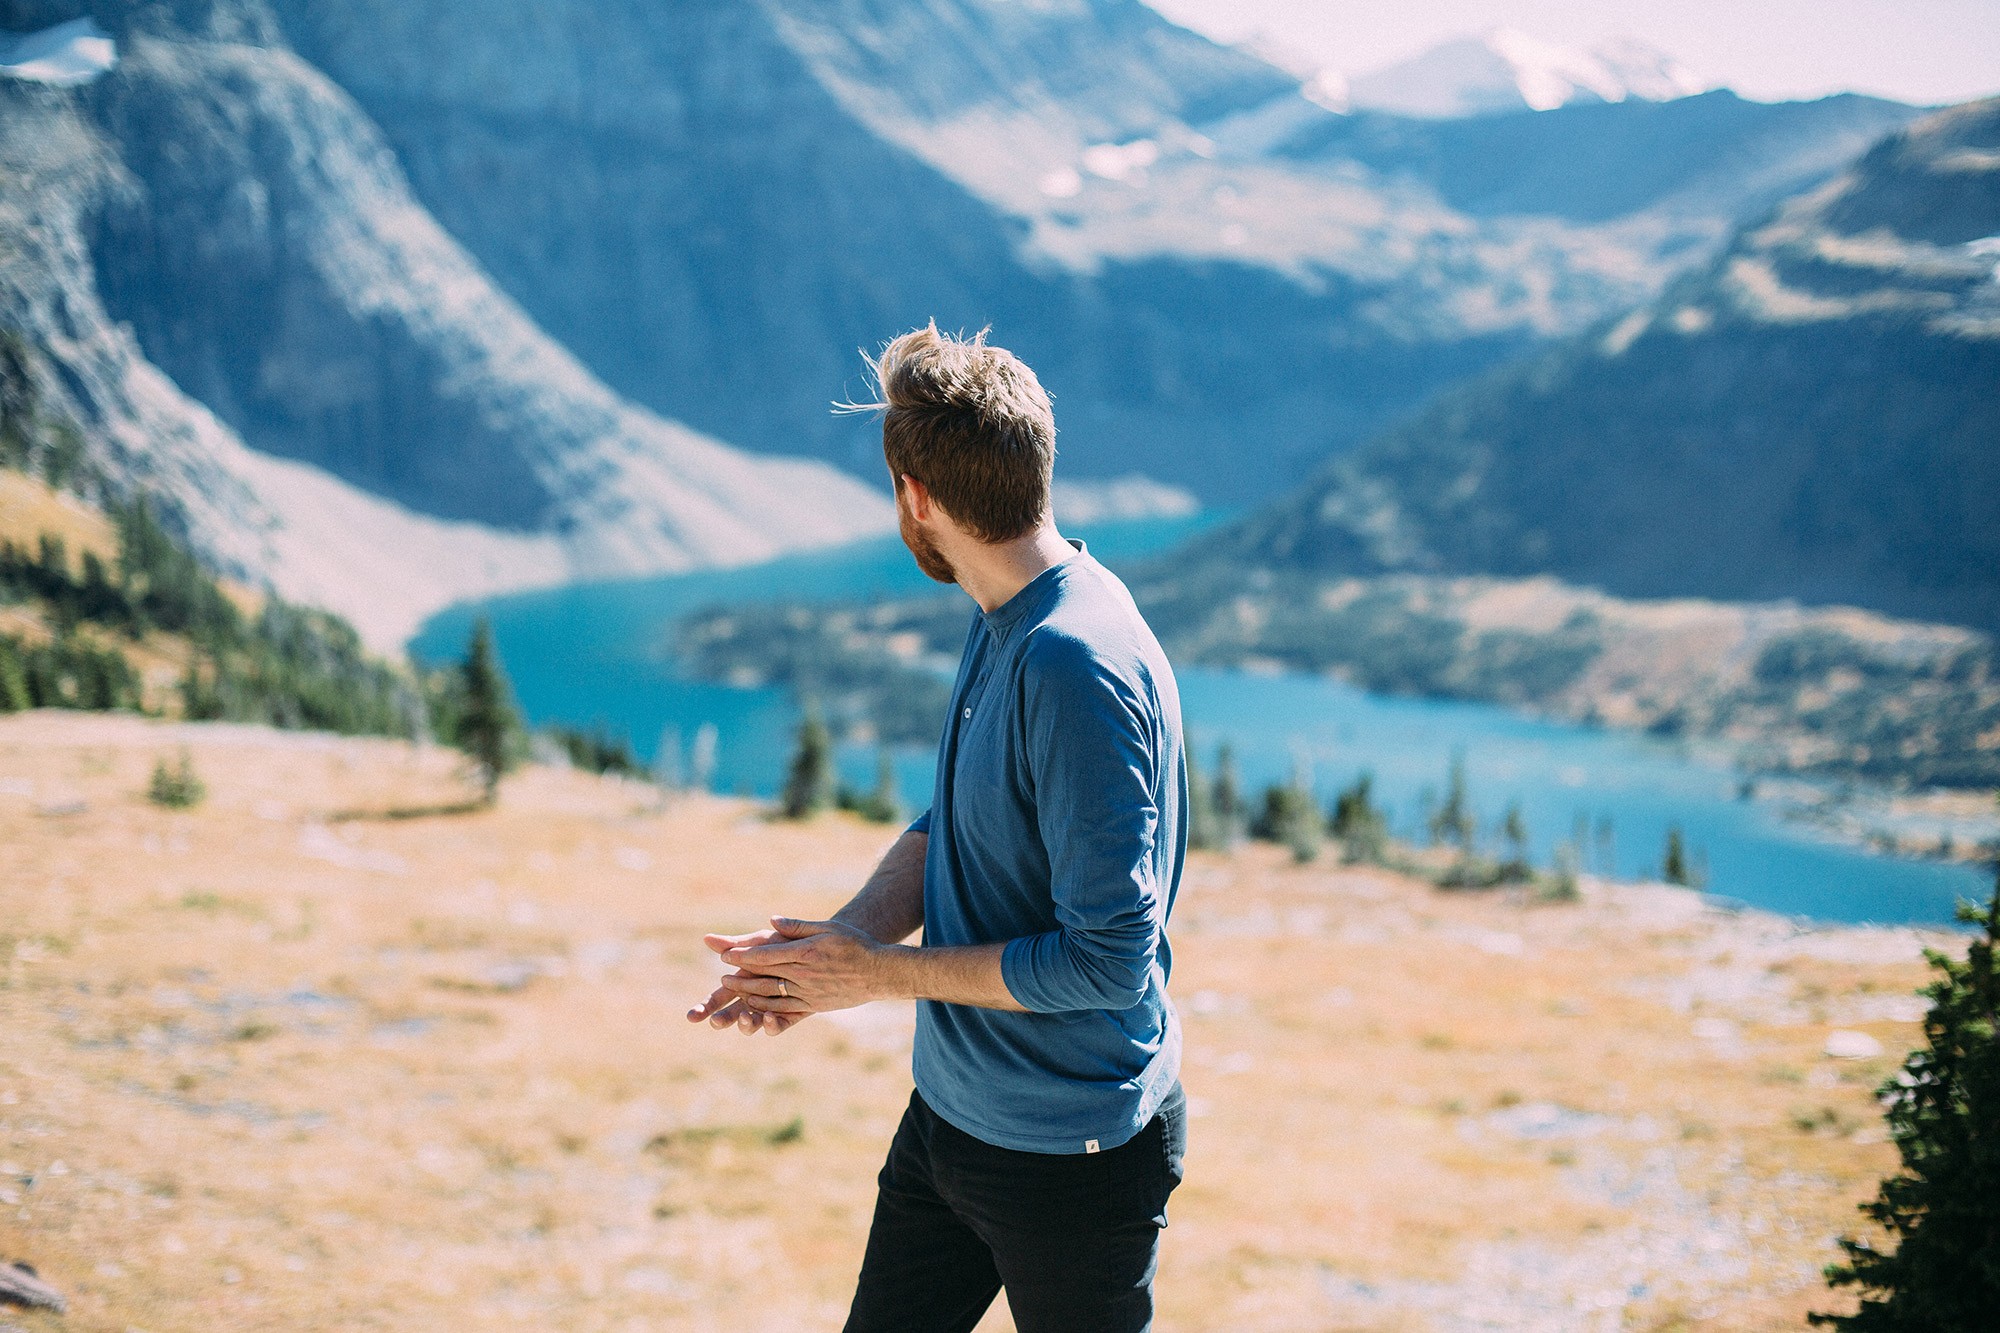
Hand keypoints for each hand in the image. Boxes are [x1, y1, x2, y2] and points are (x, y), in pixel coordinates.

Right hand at [686, 928, 808, 1035]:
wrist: (819, 949)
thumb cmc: (785, 943)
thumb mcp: (760, 942)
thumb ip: (736, 944)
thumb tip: (707, 938)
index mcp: (740, 983)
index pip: (717, 999)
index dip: (704, 1008)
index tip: (692, 1017)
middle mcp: (751, 999)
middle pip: (731, 1016)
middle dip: (722, 1020)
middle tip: (717, 1022)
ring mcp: (769, 1008)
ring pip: (753, 1024)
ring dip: (746, 1024)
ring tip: (746, 1018)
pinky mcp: (789, 1015)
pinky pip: (778, 1025)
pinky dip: (772, 1024)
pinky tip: (771, 1017)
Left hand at [717, 917, 895, 1017]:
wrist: (879, 972)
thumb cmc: (855, 944)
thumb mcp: (828, 927)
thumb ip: (798, 926)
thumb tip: (772, 921)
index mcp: (805, 952)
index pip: (766, 955)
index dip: (743, 956)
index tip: (725, 955)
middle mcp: (804, 975)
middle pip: (763, 977)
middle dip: (739, 976)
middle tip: (721, 976)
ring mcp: (808, 992)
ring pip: (770, 995)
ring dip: (747, 993)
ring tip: (731, 989)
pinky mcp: (814, 1005)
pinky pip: (784, 1008)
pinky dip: (765, 1007)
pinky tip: (753, 1005)